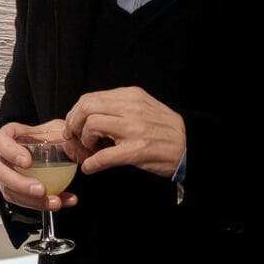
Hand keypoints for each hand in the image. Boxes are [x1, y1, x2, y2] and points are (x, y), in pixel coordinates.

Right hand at [0, 119, 83, 211]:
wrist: (47, 149)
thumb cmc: (45, 137)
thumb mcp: (53, 129)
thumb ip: (61, 132)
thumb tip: (72, 140)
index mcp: (6, 137)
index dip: (10, 152)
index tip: (27, 161)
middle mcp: (1, 158)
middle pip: (0, 172)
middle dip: (20, 184)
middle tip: (41, 189)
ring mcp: (5, 176)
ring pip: (10, 192)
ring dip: (33, 201)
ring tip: (55, 201)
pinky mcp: (14, 191)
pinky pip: (24, 202)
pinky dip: (43, 204)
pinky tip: (61, 201)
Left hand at [66, 87, 186, 178]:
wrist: (190, 144)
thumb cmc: (165, 129)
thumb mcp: (143, 107)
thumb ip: (119, 106)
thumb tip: (89, 114)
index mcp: (131, 96)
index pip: (90, 97)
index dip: (75, 113)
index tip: (73, 125)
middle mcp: (131, 108)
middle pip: (86, 107)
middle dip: (74, 124)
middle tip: (75, 137)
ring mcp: (134, 129)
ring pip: (92, 125)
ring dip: (84, 141)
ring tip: (92, 150)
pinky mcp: (137, 150)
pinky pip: (104, 156)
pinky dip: (91, 163)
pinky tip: (91, 167)